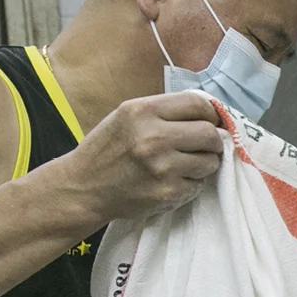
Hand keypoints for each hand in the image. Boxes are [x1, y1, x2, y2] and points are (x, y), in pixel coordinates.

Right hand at [56, 90, 223, 223]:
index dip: (211, 113)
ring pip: (210, 161)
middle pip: (209, 133)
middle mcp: (154, 137)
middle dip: (212, 140)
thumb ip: (165, 111)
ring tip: (185, 164)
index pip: (197, 104)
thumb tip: (209, 113)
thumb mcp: (127, 116)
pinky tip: (172, 180)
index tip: (211, 121)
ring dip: (204, 163)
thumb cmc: (108, 150)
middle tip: (204, 146)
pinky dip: (191, 183)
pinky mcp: (168, 193)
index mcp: (143, 111)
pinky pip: (198, 185)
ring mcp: (162, 167)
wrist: (84, 187)